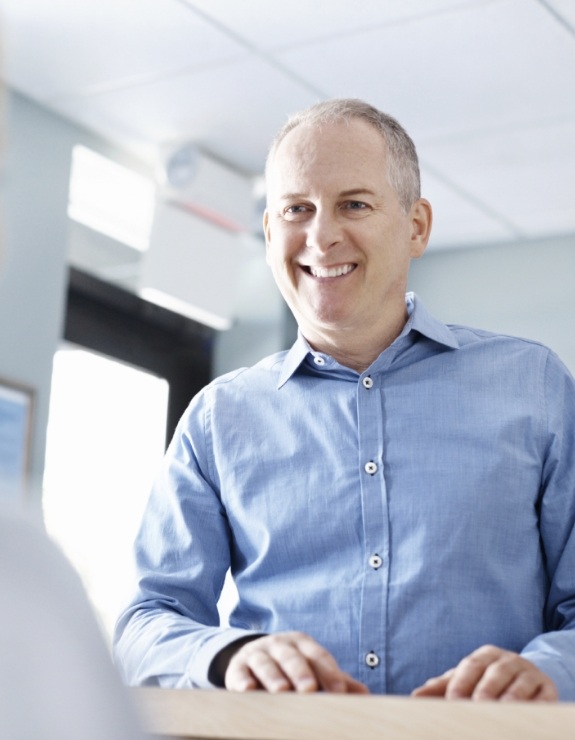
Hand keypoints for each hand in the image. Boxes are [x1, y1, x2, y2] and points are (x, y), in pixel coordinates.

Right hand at [224, 631, 368, 693]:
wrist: (251, 656)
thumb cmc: (290, 667)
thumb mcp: (312, 668)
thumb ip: (335, 680)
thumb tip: (364, 694)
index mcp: (302, 644)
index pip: (318, 655)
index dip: (329, 672)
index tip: (340, 692)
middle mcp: (279, 645)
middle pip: (292, 656)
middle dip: (301, 672)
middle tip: (310, 689)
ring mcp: (257, 654)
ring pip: (265, 663)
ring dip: (273, 677)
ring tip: (281, 691)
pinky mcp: (236, 667)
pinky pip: (238, 673)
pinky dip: (242, 681)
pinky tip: (248, 690)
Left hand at [411, 645, 557, 700]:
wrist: (527, 676)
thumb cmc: (488, 679)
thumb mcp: (467, 678)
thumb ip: (443, 686)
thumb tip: (415, 696)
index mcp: (485, 655)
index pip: (470, 666)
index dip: (461, 683)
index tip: (452, 701)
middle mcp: (508, 660)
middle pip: (495, 673)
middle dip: (485, 690)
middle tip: (476, 706)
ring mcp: (529, 673)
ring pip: (520, 684)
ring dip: (510, 698)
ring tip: (501, 711)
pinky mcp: (547, 688)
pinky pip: (544, 696)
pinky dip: (537, 705)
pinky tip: (527, 714)